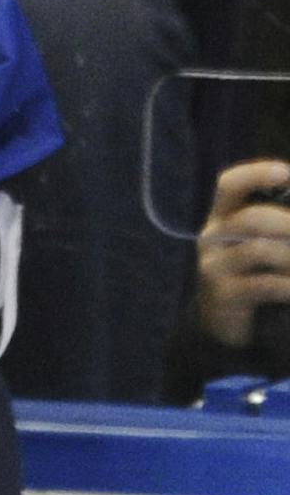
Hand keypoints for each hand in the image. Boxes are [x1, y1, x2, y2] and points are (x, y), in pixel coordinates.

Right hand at [195, 158, 289, 349]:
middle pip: (251, 218)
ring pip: (260, 250)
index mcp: (221, 217)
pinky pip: (264, 284)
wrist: (221, 322)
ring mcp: (214, 266)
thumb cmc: (251, 272)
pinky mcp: (223, 294)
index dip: (256, 174)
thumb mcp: (257, 242)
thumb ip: (277, 225)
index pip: (229, 185)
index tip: (288, 172)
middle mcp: (212, 237)